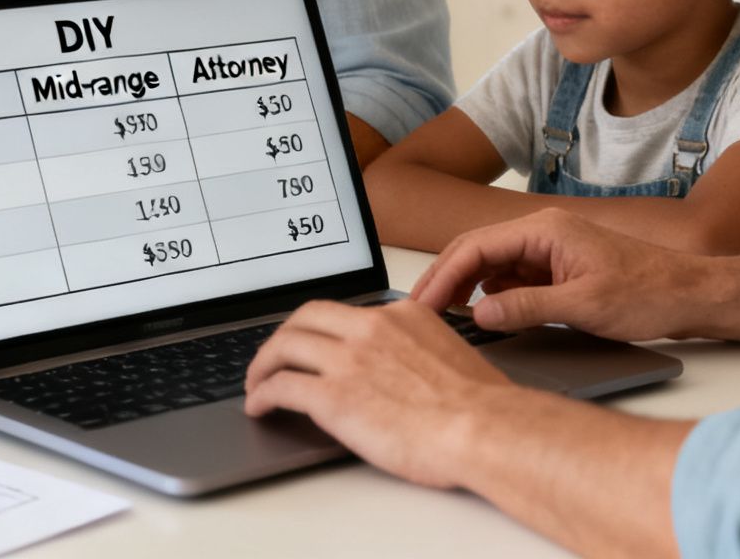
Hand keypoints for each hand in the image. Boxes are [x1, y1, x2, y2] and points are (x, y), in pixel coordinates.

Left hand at [243, 299, 517, 488]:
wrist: (482, 428)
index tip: (315, 343)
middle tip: (275, 357)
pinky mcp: (332, 396)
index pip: (347, 311)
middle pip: (306, 317)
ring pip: (285, 346)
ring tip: (257, 383)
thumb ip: (418, 352)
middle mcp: (371, 328)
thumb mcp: (449, 355)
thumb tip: (404, 371)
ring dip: (263, 365)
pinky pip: (281, 387)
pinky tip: (259, 407)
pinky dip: (262, 395)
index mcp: (401, 315)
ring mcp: (349, 360)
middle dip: (284, 337)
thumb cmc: (479, 406)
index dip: (322, 329)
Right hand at [410, 208, 707, 343]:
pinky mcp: (557, 270)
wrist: (688, 294)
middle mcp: (543, 233)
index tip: (421, 306)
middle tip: (418, 314)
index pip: (475, 247)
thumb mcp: (584, 305)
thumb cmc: (648, 292)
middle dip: (444, 281)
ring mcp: (549, 251)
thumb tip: (480, 316)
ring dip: (465, 290)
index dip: (443, 278)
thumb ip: (527, 309)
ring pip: (491, 266)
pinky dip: (490, 298)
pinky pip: (511, 280)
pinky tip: (482, 320)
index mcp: (545, 230)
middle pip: (476, 252)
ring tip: (441, 320)